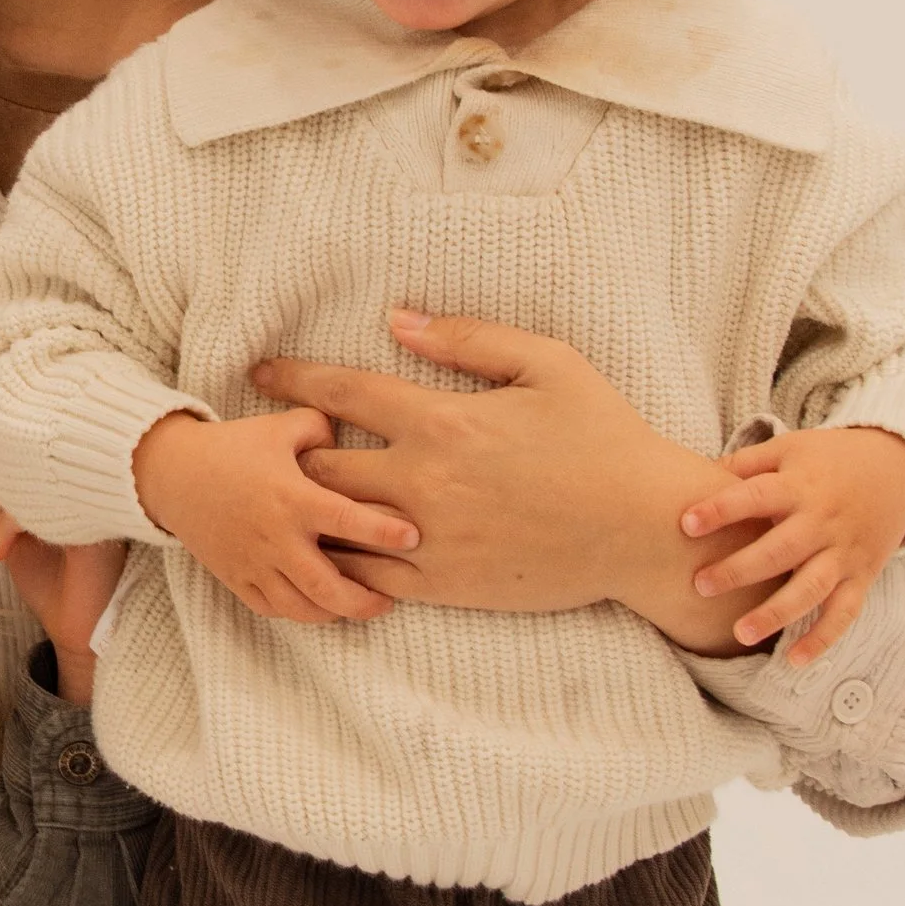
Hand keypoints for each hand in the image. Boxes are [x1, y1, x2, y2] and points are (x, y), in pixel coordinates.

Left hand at [0, 438, 125, 698]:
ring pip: (20, 483)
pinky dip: (3, 529)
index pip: (20, 446)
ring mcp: (86, 500)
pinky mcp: (89, 519)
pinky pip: (35, 504)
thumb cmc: (49, 582)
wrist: (77, 628)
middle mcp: (78, 484)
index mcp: (62, 482)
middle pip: (16, 462)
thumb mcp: (9, 534)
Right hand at [131, 407, 419, 625]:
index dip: (383, 532)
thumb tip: (353, 440)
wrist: (172, 474)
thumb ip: (322, 429)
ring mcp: (254, 564)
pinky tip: (318, 606)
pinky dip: (299, 612)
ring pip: (301, 608)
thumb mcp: (280, 427)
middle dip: (363, 601)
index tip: (414, 538)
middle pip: (327, 587)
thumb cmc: (232, 447)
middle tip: (389, 600)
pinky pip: (272, 609)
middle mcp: (275, 538)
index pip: (347, 520)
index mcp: (292, 498)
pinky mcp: (236, 578)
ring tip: (357, 607)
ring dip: (333, 613)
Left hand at [261, 310, 753, 651]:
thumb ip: (468, 339)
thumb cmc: (603, 437)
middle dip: (291, 451)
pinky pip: (366, 577)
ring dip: (307, 509)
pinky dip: (341, 560)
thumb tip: (399, 320)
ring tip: (288, 498)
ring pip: (334, 526)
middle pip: (321, 464)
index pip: (342, 393)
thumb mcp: (548, 364)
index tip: (261, 373)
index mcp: (443, 420)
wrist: (643, 528)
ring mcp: (429, 538)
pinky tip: (331, 548)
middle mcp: (423, 481)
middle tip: (274, 444)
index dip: (293, 379)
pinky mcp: (443, 585)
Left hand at [679, 424, 904, 661]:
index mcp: (800, 486)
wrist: (898, 470)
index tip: (685, 524)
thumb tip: (692, 475)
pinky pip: (844, 613)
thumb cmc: (828, 460)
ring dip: (776, 613)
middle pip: (781, 550)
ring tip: (740, 633)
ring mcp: (844, 553)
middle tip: (699, 585)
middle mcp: (823, 522)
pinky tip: (793, 661)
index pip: (756, 497)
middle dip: (740, 569)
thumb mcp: (790, 449)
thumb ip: (745, 464)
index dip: (722, 509)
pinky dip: (822, 638)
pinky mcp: (861, 577)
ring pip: (811, 588)